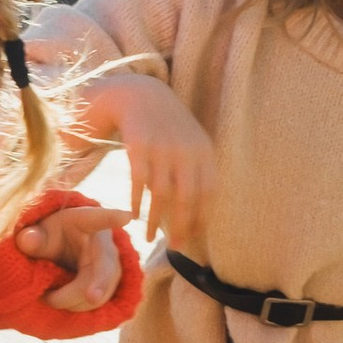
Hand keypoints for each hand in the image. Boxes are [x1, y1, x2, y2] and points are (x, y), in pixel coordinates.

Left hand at [14, 198, 131, 313]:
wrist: (61, 250)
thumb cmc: (52, 236)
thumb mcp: (40, 232)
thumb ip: (33, 237)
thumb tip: (27, 240)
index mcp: (87, 223)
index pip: (99, 218)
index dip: (112, 217)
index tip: (127, 216)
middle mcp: (105, 246)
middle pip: (106, 267)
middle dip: (101, 283)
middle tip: (92, 297)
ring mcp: (111, 268)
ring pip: (102, 291)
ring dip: (74, 301)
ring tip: (48, 297)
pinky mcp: (110, 286)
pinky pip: (100, 302)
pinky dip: (78, 307)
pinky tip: (62, 304)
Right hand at [107, 81, 217, 252]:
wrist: (143, 96)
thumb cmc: (170, 127)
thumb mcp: (192, 144)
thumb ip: (198, 172)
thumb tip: (201, 213)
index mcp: (204, 152)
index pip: (208, 193)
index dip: (202, 217)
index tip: (194, 237)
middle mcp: (185, 151)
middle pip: (186, 197)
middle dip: (181, 225)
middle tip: (176, 246)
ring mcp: (162, 148)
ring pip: (161, 193)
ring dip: (155, 219)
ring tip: (150, 238)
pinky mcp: (139, 147)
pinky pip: (139, 182)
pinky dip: (137, 202)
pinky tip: (134, 216)